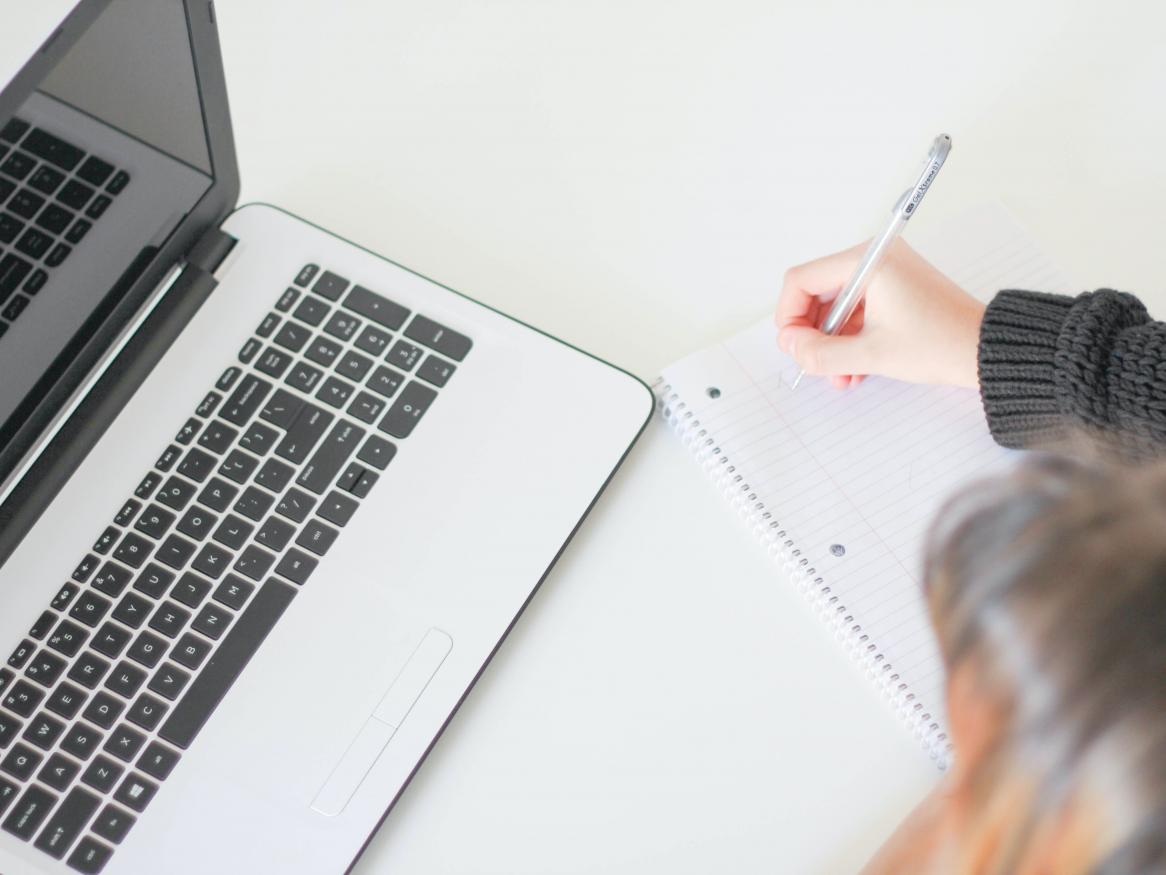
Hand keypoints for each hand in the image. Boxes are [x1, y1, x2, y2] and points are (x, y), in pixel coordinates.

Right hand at [775, 239, 985, 389]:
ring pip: (836, 308)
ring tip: (840, 375)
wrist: (986, 350)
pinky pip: (857, 312)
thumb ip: (820, 352)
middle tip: (815, 364)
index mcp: (867, 261)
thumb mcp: (871, 354)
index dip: (789, 316)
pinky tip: (854, 369)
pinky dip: (850, 339)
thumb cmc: (940, 344)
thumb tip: (790, 345)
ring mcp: (885, 274)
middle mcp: (874, 259)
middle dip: (813, 334)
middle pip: (817, 293)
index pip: (802, 280)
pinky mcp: (894, 290)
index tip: (794, 346)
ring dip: (832, 343)